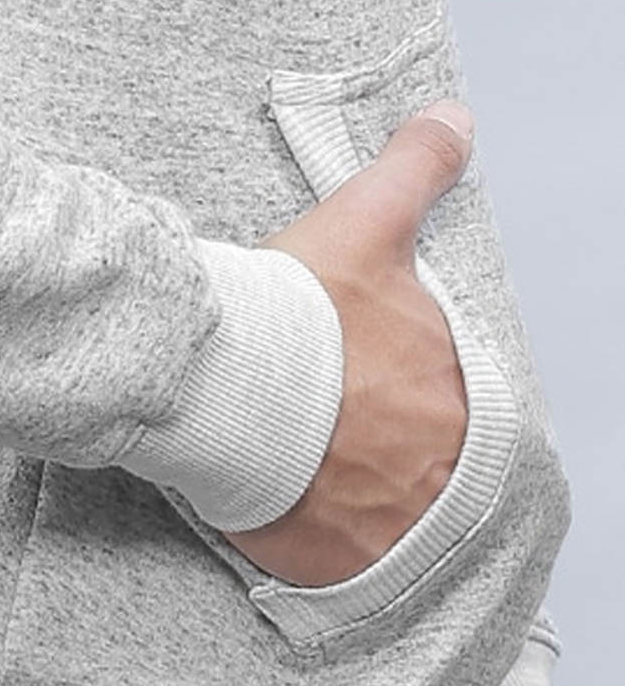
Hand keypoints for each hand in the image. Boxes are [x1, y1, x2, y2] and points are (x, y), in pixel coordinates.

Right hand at [220, 99, 473, 586]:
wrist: (227, 375)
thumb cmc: (298, 313)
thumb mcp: (367, 225)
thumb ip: (417, 171)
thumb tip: (453, 120)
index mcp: (458, 394)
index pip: (453, 405)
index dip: (406, 395)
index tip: (367, 392)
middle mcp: (440, 467)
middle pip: (424, 465)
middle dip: (388, 448)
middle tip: (332, 430)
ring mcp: (389, 523)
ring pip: (385, 519)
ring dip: (357, 501)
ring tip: (309, 473)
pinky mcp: (333, 562)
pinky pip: (339, 565)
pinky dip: (322, 549)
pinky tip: (294, 520)